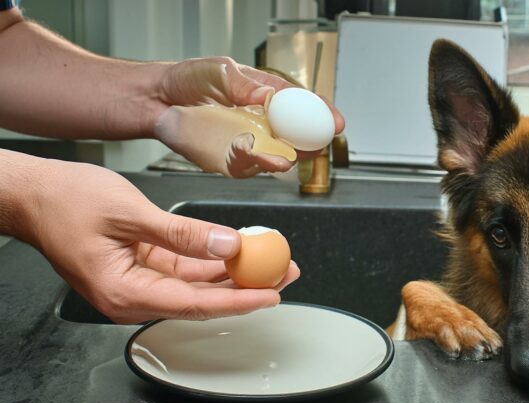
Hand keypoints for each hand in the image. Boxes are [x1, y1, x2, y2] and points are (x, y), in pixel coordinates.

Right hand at [26, 158, 297, 322]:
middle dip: (246, 286)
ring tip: (271, 259)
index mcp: (124, 292)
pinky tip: (239, 249)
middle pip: (202, 299)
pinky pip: (185, 268)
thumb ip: (183, 234)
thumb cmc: (64, 202)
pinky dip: (212, 260)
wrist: (32, 194)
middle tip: (283, 271)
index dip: (238, 300)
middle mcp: (133, 296)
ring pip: (197, 284)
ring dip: (234, 272)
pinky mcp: (143, 267)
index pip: (195, 303)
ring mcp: (139, 282)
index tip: (271, 295)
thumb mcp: (130, 213)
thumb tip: (228, 245)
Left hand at [153, 57, 344, 177]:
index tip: (336, 122)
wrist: (157, 101)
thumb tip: (270, 96)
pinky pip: (252, 167)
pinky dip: (259, 165)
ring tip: (289, 157)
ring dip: (288, 158)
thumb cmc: (188, 81)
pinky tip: (263, 160)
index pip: (302, 105)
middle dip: (312, 143)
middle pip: (298, 135)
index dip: (322, 113)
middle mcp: (264, 121)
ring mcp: (252, 142)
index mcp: (267, 95)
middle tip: (319, 145)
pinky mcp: (235, 161)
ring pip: (280, 154)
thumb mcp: (220, 71)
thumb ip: (245, 85)